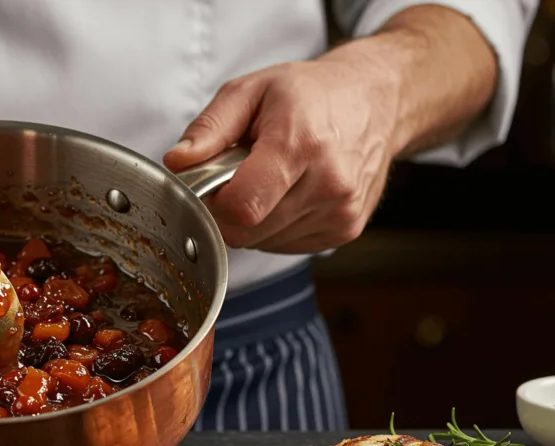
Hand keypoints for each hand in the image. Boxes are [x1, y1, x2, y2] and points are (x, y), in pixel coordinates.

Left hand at [163, 57, 399, 253]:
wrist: (376, 100)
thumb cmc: (311, 93)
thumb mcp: (251, 91)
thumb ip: (209, 128)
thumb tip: (178, 163)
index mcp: (300, 145)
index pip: (241, 208)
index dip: (213, 202)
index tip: (213, 181)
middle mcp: (328, 184)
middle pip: (247, 231)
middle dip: (229, 209)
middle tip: (240, 174)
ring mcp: (341, 212)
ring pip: (264, 242)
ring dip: (253, 218)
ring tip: (271, 179)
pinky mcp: (345, 230)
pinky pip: (286, 245)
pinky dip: (276, 225)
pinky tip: (288, 193)